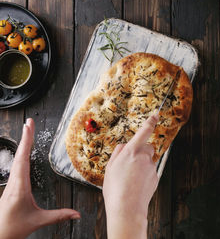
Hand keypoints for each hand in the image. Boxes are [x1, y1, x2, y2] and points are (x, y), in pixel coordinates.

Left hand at [0, 119, 80, 238]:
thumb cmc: (12, 228)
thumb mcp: (37, 220)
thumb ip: (58, 215)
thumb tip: (76, 214)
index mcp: (19, 186)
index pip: (23, 159)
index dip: (26, 141)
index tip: (28, 127)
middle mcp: (13, 181)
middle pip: (19, 154)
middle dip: (25, 136)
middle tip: (29, 122)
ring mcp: (11, 182)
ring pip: (17, 158)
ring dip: (22, 143)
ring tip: (27, 130)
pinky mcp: (11, 185)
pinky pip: (16, 164)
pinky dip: (21, 152)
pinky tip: (24, 150)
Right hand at [103, 113, 158, 238]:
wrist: (127, 209)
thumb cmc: (115, 189)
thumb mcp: (110, 168)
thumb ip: (118, 153)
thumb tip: (124, 146)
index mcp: (131, 152)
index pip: (143, 132)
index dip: (150, 122)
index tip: (155, 115)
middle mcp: (143, 157)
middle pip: (147, 147)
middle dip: (141, 151)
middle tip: (130, 163)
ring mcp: (151, 168)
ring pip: (149, 160)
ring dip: (142, 164)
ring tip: (131, 178)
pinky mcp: (156, 177)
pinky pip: (151, 171)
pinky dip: (145, 175)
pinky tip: (136, 184)